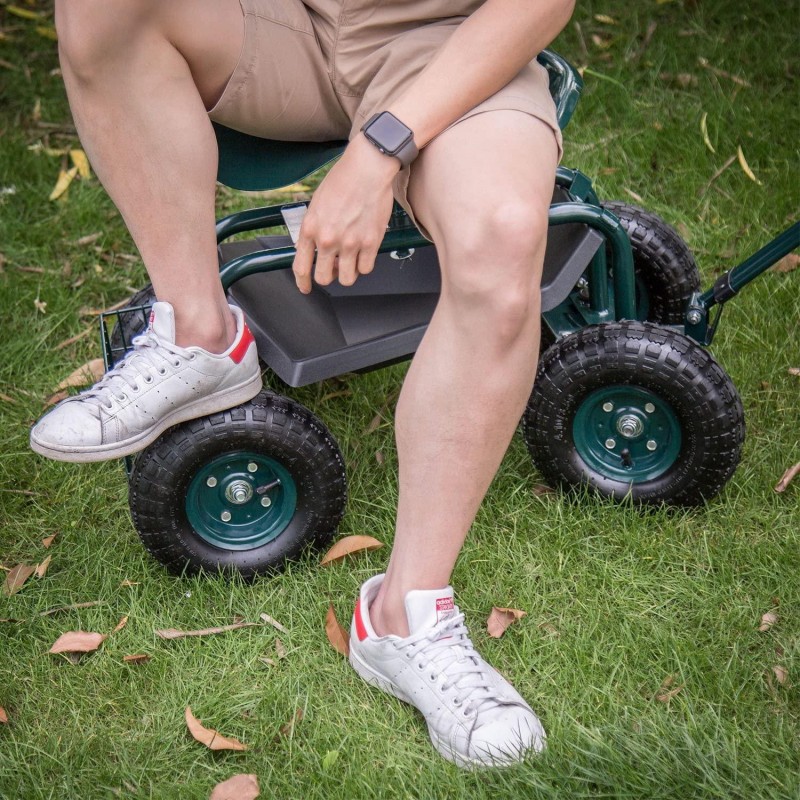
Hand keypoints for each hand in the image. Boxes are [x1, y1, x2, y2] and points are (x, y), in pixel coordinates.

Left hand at [292, 134, 399, 293]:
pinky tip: (364, 253)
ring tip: (351, 261)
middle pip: (324, 278)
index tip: (306, 287)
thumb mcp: (316, 204)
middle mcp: (328, 240)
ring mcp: (350, 244)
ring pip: (347, 279)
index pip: (301, 267)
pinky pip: (366, 269)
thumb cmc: (342, 180)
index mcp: (310, 229)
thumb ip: (313, 229)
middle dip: (328, 276)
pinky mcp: (370, 243)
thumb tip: (313, 248)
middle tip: (334, 268)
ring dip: (348, 273)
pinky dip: (364, 265)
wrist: (367, 169)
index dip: (303, 282)